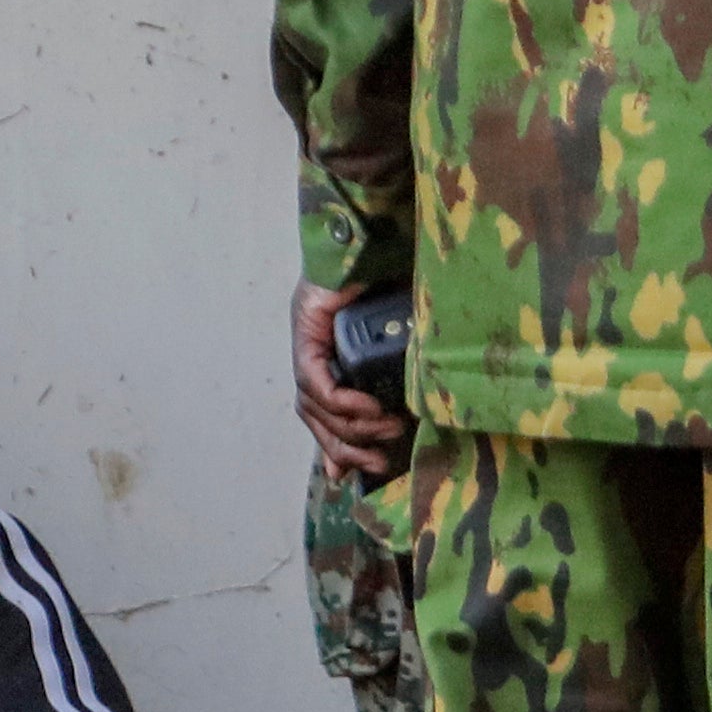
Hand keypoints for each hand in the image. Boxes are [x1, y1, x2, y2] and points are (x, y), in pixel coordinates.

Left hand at [294, 283, 407, 481]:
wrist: (381, 237)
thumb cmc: (397, 280)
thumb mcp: (399, 341)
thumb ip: (397, 377)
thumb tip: (406, 418)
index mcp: (330, 355)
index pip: (320, 414)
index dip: (334, 448)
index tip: (357, 474)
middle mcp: (312, 349)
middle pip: (312, 415)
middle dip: (344, 447)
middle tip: (379, 462)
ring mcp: (306, 337)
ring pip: (312, 403)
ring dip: (349, 426)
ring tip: (386, 431)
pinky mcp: (307, 327)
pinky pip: (313, 378)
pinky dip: (339, 399)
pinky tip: (367, 408)